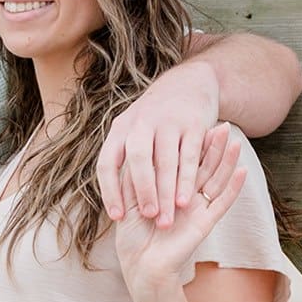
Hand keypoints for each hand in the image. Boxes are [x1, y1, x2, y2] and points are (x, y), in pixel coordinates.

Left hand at [97, 60, 218, 228]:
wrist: (189, 82)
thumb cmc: (156, 119)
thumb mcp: (133, 130)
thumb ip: (123, 157)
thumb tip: (114, 196)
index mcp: (122, 128)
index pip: (108, 161)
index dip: (109, 190)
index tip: (117, 217)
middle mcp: (142, 123)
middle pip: (138, 159)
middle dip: (142, 190)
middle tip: (148, 217)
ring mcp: (169, 122)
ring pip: (166, 161)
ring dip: (166, 192)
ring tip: (166, 219)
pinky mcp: (194, 125)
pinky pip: (190, 157)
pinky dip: (186, 180)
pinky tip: (184, 201)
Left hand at [114, 122, 245, 292]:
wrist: (141, 267)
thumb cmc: (132, 237)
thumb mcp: (132, 200)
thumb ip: (140, 177)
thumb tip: (143, 149)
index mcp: (169, 191)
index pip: (181, 161)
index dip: (190, 144)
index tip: (194, 122)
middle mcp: (185, 198)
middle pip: (203, 166)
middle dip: (212, 146)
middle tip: (222, 124)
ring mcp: (197, 210)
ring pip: (215, 180)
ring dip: (226, 161)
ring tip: (236, 140)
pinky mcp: (204, 224)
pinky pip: (221, 203)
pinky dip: (233, 188)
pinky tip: (244, 170)